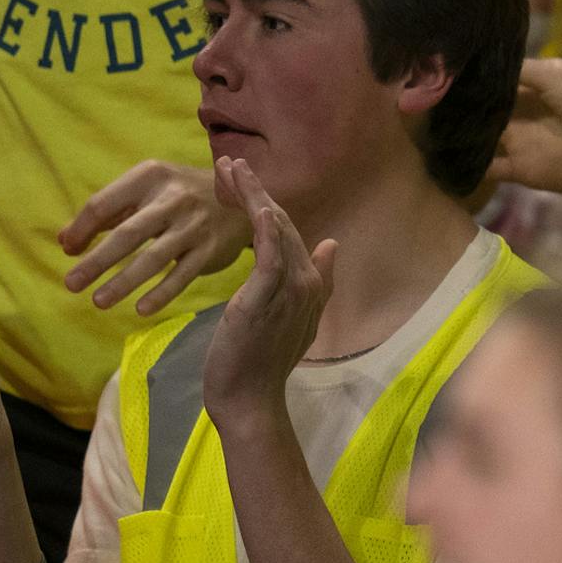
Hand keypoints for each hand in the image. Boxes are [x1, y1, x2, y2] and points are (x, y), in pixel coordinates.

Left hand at [60, 161, 249, 314]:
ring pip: (154, 258)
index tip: (70, 252)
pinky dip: (162, 293)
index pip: (104, 204)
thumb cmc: (182, 195)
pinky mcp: (211, 248)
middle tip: (72, 284)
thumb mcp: (148, 188)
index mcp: (151, 176)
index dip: (82, 230)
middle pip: (128, 233)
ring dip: (124, 282)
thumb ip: (109, 212)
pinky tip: (141, 309)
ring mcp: (195, 224)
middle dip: (97, 262)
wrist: (246, 196)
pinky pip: (183, 275)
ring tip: (99, 301)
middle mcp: (174, 198)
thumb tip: (67, 242)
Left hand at [199, 158, 336, 428]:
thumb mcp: (292, 317)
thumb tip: (331, 244)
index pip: (290, 231)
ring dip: (253, 196)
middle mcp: (306, 281)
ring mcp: (289, 289)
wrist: (250, 400)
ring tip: (230, 169)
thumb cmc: (262, 362)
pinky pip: (270, 257)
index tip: (243, 177)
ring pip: (274, 231)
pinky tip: (260, 206)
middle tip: (230, 162)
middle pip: (283, 223)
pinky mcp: (265, 298)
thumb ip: (316, 280)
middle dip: (256, 190)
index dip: (268, 201)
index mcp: (311, 283)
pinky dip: (268, 229)